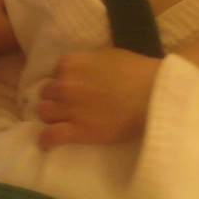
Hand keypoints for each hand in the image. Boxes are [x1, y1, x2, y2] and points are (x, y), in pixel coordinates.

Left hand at [36, 47, 160, 149]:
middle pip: (46, 93)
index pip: (55, 72)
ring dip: (52, 116)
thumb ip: (87, 62)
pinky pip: (50, 136)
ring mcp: (69, 109)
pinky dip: (46, 140)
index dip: (64, 80)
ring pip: (44, 113)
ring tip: (63, 121)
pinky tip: (48, 143)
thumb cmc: (137, 71)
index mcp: (71, 63)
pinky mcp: (78, 131)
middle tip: (71, 104)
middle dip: (56, 98)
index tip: (74, 86)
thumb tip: (80, 71)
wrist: (153, 93)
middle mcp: (65, 85)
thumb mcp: (107, 55)